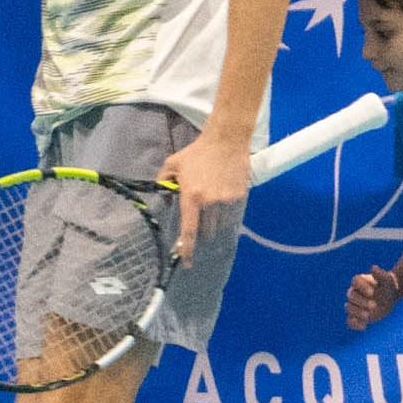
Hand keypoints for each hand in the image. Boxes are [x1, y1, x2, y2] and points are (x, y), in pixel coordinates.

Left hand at [158, 130, 246, 264]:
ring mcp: (226, 201)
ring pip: (220, 225)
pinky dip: (226, 212)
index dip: (187, 249)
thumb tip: (165, 199)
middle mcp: (210, 203)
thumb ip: (163, 181)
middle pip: (206, 231)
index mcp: (192, 197)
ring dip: (214, 222)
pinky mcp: (239, 197)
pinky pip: (231, 213)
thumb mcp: (173, 164)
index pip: (189, 231)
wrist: (225, 140)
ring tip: (212, 204)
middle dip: (201, 230)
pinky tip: (222, 198)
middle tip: (199, 218)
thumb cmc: (196, 152)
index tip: (186, 262)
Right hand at [346, 265, 399, 329]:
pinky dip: (355, 324)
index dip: (362, 287)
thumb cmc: (387, 286)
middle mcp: (355, 292)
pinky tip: (364, 326)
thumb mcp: (387, 279)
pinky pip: (350, 321)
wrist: (389, 296)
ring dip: (357, 312)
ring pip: (349, 308)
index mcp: (360, 282)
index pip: (355, 281)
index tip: (373, 292)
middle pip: (351, 296)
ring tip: (369, 316)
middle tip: (374, 306)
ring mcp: (355, 304)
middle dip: (361, 301)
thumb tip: (373, 268)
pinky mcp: (356, 315)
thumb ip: (380, 274)